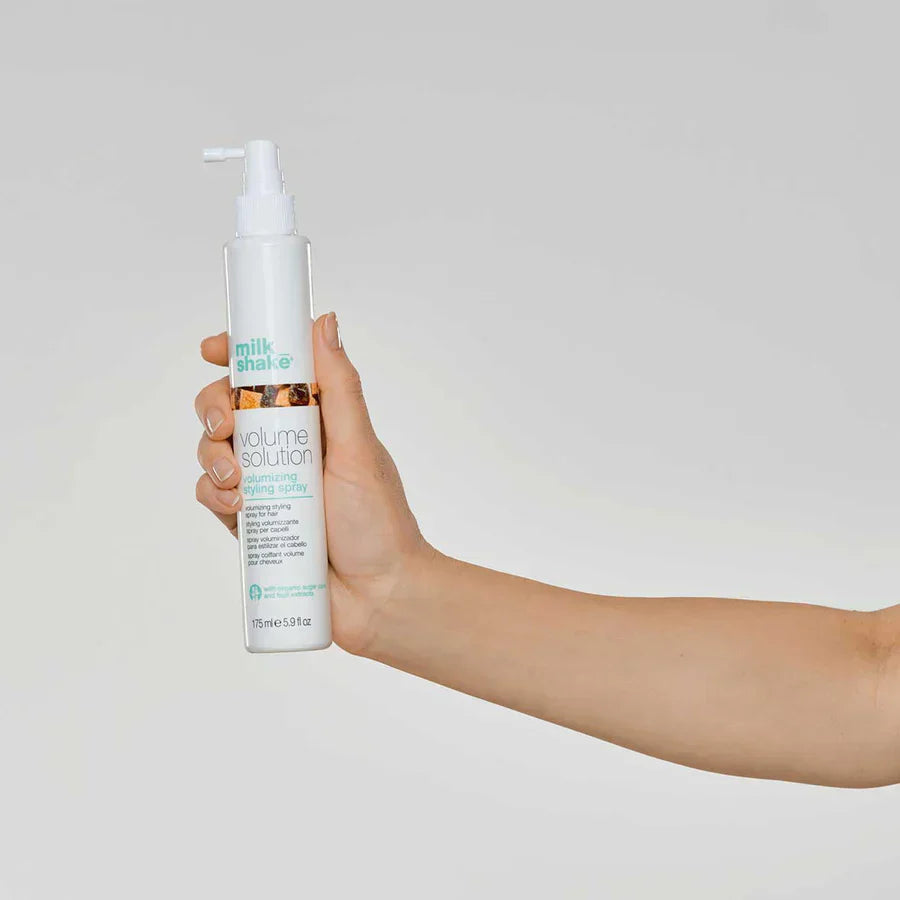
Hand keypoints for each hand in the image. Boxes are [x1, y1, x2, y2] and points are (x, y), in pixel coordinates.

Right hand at [194, 312, 429, 653]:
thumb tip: (325, 322)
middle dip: (214, 407)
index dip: (236, 356)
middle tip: (229, 424)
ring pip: (212, 450)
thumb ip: (340, 387)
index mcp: (315, 420)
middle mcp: (286, 447)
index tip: (214, 349)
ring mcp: (265, 483)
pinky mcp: (250, 521)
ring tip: (240, 480)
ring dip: (212, 455)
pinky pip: (211, 495)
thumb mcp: (359, 447)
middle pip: (228, 407)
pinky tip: (238, 506)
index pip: (268, 375)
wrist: (378, 597)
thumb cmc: (380, 522)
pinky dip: (213, 495)